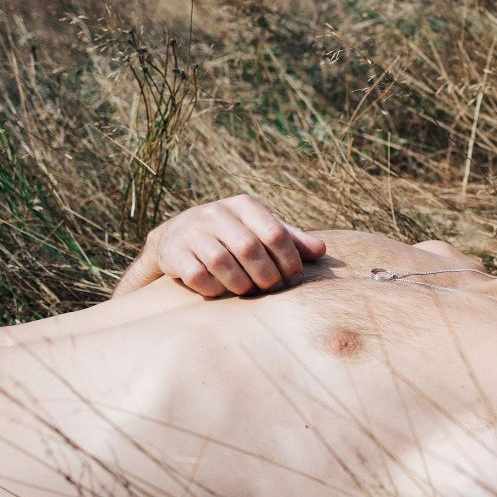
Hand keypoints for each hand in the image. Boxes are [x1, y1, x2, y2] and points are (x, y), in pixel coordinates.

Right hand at [150, 195, 326, 295]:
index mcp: (243, 205)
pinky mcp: (174, 253)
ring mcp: (192, 232)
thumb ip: (289, 239)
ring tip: (247, 290)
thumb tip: (322, 251)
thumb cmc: (231, 235)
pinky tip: (220, 291)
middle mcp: (215, 213)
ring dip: (240, 284)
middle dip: (266, 275)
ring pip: (222, 263)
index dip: (289, 260)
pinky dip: (214, 288)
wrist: (177, 237)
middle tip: (271, 288)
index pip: (274, 233)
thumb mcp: (259, 231)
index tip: (293, 277)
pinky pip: (198, 276)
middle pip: (249, 249)